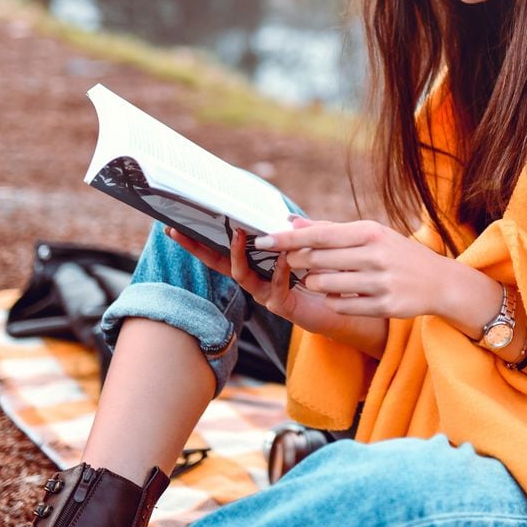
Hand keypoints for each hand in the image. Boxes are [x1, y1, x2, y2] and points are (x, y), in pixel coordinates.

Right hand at [166, 225, 385, 344]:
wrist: (347, 308)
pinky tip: (283, 256)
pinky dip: (278, 270)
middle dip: (198, 248)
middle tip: (179, 230)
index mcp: (258, 265)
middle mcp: (255, 281)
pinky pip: (274, 288)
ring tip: (238, 234)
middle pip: (219, 263)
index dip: (201, 239)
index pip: (223, 250)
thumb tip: (285, 217)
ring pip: (242, 276)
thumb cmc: (326, 275)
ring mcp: (265, 295)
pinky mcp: (283, 307)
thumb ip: (302, 232)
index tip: (179, 224)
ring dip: (238, 254)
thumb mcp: (315, 246)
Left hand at [263, 218, 450, 319]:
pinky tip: (341, 293)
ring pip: (324, 285)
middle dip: (298, 261)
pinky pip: (340, 305)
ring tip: (322, 277)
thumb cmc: (396, 253)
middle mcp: (374, 255)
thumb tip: (292, 222)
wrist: (439, 282)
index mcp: (369, 232)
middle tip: (293, 260)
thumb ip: (329, 230)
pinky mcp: (383, 306)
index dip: (287, 239)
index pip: (319, 235)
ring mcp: (379, 282)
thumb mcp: (369, 234)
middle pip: (317, 260)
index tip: (262, 239)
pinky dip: (333, 300)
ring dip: (315, 283)